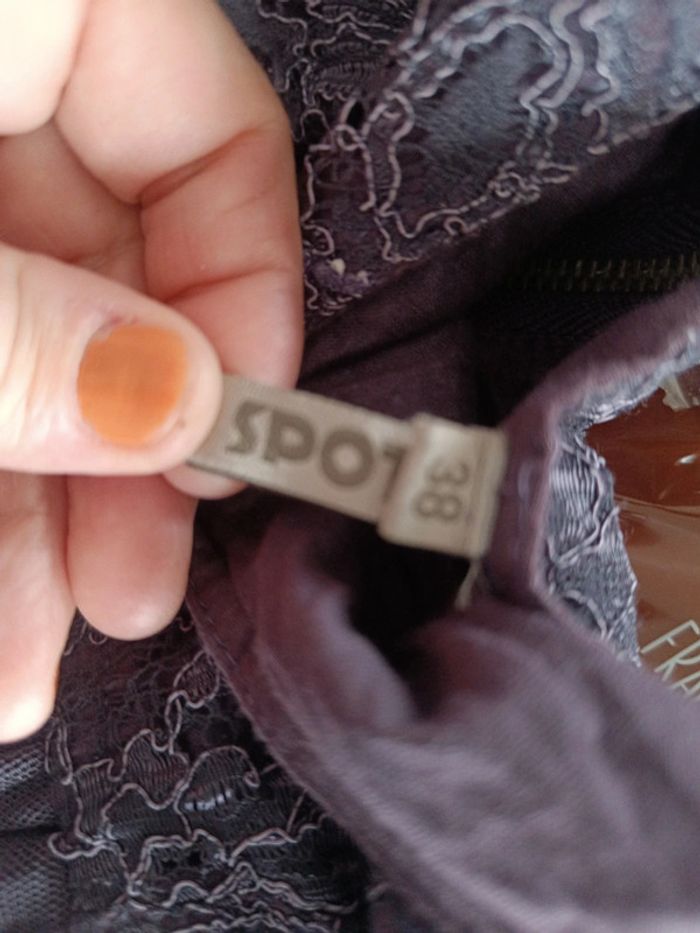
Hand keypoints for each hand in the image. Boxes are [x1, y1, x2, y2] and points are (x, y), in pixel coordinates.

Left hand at [0, 0, 302, 740]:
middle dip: (115, 463)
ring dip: (26, 518)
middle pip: (112, 289)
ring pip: (20, 354)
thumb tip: (170, 410)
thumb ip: (23, 327)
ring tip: (19, 667)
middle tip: (128, 600)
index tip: (226, 444)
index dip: (244, 296)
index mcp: (29, 8)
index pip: (212, 130)